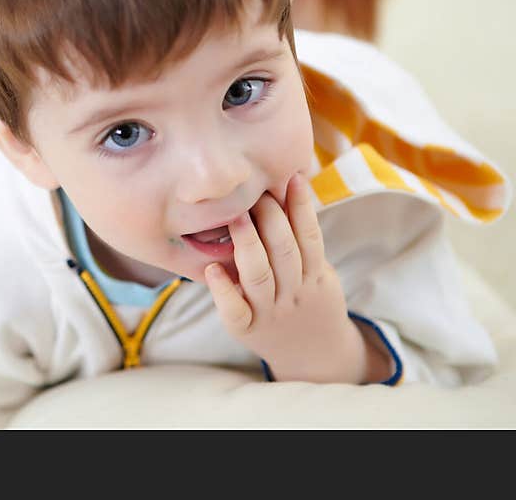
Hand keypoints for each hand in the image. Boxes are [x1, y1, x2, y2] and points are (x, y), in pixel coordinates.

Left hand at [205, 173, 388, 383]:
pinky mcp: (246, 328)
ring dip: (246, 242)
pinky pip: (235, 310)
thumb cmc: (308, 300)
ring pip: (259, 275)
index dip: (302, 206)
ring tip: (233, 214)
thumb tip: (290, 187)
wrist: (314, 355)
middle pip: (284, 251)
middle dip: (271, 217)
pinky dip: (223, 289)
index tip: (291, 178)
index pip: (310, 236)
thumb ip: (305, 242)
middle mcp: (293, 293)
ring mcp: (270, 312)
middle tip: (255, 189)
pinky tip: (212, 269)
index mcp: (314, 276)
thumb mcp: (319, 272)